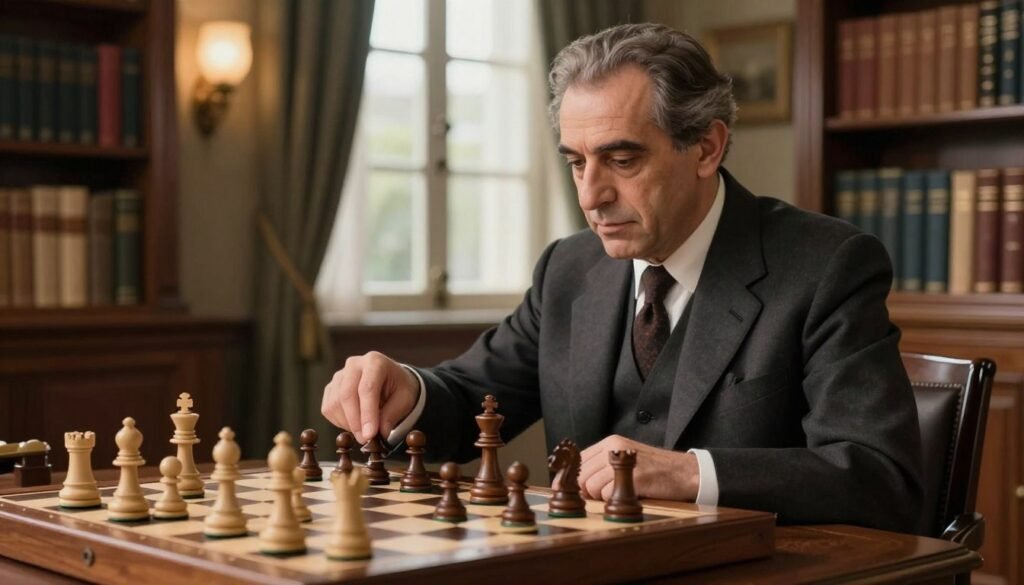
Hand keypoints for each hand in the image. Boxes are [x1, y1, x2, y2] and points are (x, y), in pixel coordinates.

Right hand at [321, 351, 419, 442]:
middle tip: (365, 440)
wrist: (391, 380)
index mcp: (375, 362)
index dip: (367, 414)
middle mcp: (354, 364)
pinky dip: (340, 422)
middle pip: (347, 394)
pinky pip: (328, 409)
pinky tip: (355, 423)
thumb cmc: (399, 388)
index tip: (370, 435)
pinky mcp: (330, 388)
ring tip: (365, 430)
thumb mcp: (405, 399)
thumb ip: (391, 415)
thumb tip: (378, 434)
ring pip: (335, 403)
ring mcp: (339, 375)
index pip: (367, 388)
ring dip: (348, 423)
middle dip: (355, 422)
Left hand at [577, 435, 699, 500]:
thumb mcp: (626, 458)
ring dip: (601, 497)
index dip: (578, 480)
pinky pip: (609, 494)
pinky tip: (629, 496)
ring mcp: (624, 461)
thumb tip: (579, 484)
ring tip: (618, 495)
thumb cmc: (654, 470)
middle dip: (588, 491)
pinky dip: (615, 501)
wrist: (684, 471)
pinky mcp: (636, 476)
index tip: (586, 491)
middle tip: (604, 496)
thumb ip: (603, 465)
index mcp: (610, 443)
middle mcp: (614, 448)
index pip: (579, 461)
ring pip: (591, 486)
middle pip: (581, 475)